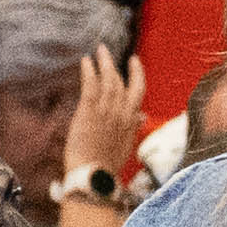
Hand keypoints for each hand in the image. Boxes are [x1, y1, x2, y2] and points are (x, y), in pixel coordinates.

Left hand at [61, 45, 142, 183]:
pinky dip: (89, 71)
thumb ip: (132, 127)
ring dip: (103, 62)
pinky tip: (85, 61)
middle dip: (114, 64)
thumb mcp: (125, 145)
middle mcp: (122, 112)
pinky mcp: (89, 112)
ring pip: (108, 79)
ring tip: (97, 51)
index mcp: (131, 120)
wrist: (94, 176)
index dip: (136, 74)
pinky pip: (91, 85)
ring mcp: (106, 111)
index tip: (134, 61)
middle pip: (121, 81)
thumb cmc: (106, 164)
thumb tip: (141, 117)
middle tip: (105, 50)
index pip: (138, 90)